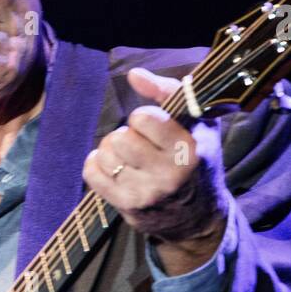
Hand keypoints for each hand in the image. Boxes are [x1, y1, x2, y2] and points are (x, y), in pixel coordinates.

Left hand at [82, 66, 229, 266]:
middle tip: (140, 143)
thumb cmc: (198, 159)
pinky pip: (91, 173)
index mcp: (188, 150)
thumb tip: (134, 75)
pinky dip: (97, 165)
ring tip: (130, 157)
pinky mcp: (125, 206)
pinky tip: (114, 167)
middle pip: (120, 138)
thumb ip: (168, 92)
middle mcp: (167, 175)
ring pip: (104, 154)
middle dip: (126, 135)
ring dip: (112, 150)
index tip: (154, 127)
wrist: (200, 216)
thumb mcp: (199, 123)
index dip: (144, 118)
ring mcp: (145, 194)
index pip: (143, 119)